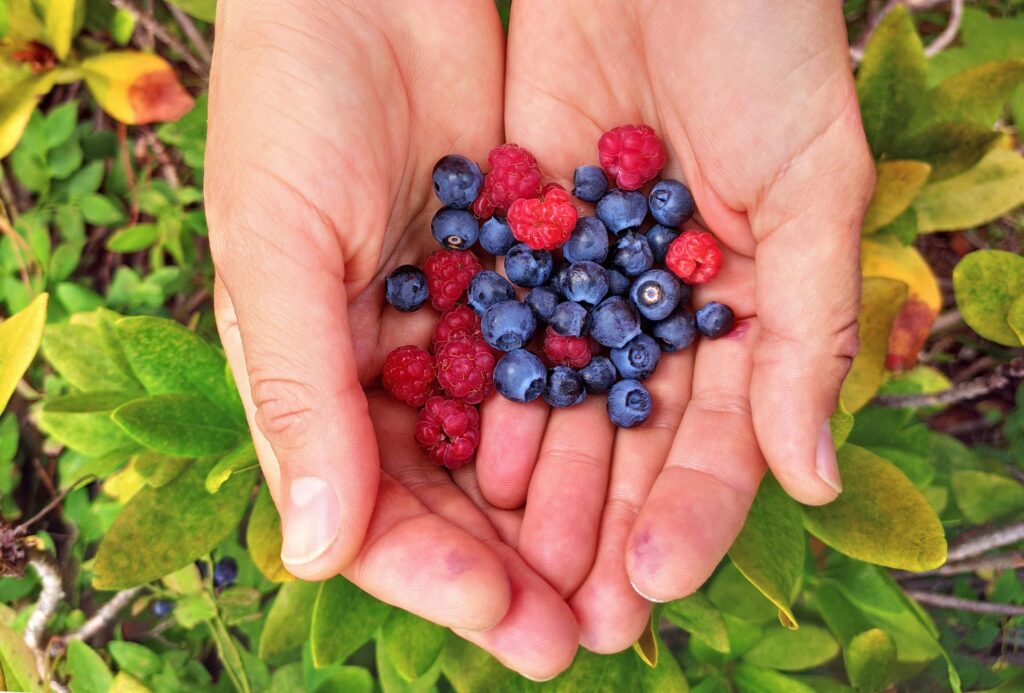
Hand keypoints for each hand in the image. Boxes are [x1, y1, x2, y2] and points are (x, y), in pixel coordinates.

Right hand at [205, 0, 576, 677]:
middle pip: (453, 499)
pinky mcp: (524, 278)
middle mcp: (389, 368)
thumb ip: (302, 395)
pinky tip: (635, 470)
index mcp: (313, 377)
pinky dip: (593, 423)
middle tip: (580, 636)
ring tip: (622, 580)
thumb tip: (311, 554)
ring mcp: (463, 327)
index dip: (430, 569)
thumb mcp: (277, 248)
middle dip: (513, 568)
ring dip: (565, 514)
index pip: (367, 508)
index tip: (502, 609)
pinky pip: (562, 368)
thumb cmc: (291, 104)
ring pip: (517, 448)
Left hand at [498, 0, 874, 650]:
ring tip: (512, 565)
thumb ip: (809, 330)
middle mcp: (660, 306)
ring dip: (539, 485)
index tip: (650, 584)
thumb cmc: (763, 40)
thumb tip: (809, 477)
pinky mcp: (517, 233)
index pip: (717, 439)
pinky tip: (466, 461)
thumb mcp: (810, 181)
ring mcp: (584, 275)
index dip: (687, 514)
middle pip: (628, 440)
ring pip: (559, 401)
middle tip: (573, 615)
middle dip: (602, 526)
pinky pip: (501, 332)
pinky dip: (486, 396)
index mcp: (745, 307)